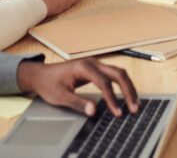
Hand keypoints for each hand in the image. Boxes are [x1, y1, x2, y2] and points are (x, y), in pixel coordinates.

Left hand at [17, 58, 139, 117]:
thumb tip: (94, 111)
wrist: (41, 75)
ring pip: (118, 73)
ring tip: (135, 104)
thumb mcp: (60, 96)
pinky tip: (126, 97)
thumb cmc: (49, 84)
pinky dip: (122, 86)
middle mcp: (92, 62)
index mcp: (83, 67)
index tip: (118, 113)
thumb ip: (78, 103)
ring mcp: (95, 64)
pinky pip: (114, 75)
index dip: (112, 99)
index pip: (104, 83)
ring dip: (128, 88)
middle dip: (128, 91)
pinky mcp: (96, 69)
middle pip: (118, 74)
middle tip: (134, 108)